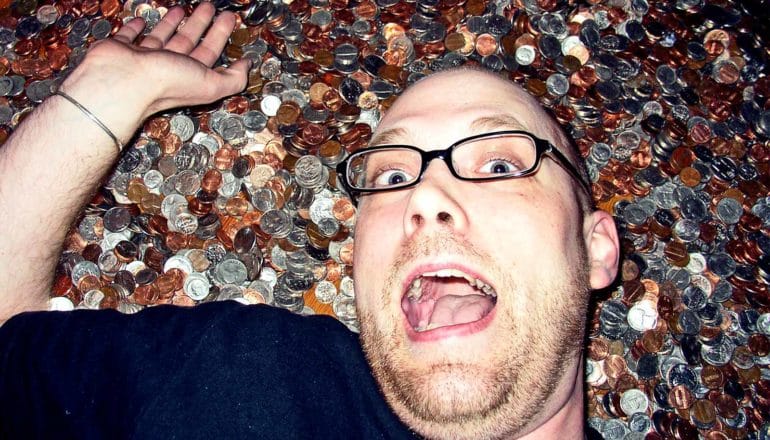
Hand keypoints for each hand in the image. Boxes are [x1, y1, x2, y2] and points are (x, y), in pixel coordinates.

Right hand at [60, 3, 249, 136]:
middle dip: (202, 25)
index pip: (211, 53)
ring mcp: (145, 60)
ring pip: (163, 37)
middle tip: (211, 7)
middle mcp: (169, 69)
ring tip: (183, 7)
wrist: (120, 82)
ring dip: (174, 23)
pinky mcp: (122, 50)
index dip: (220, 35)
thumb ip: (233, 78)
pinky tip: (143, 20)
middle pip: (190, 42)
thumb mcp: (211, 83)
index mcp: (191, 76)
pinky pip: (131, 36)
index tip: (228, 18)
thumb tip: (247, 66)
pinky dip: (137, 28)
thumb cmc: (164, 83)